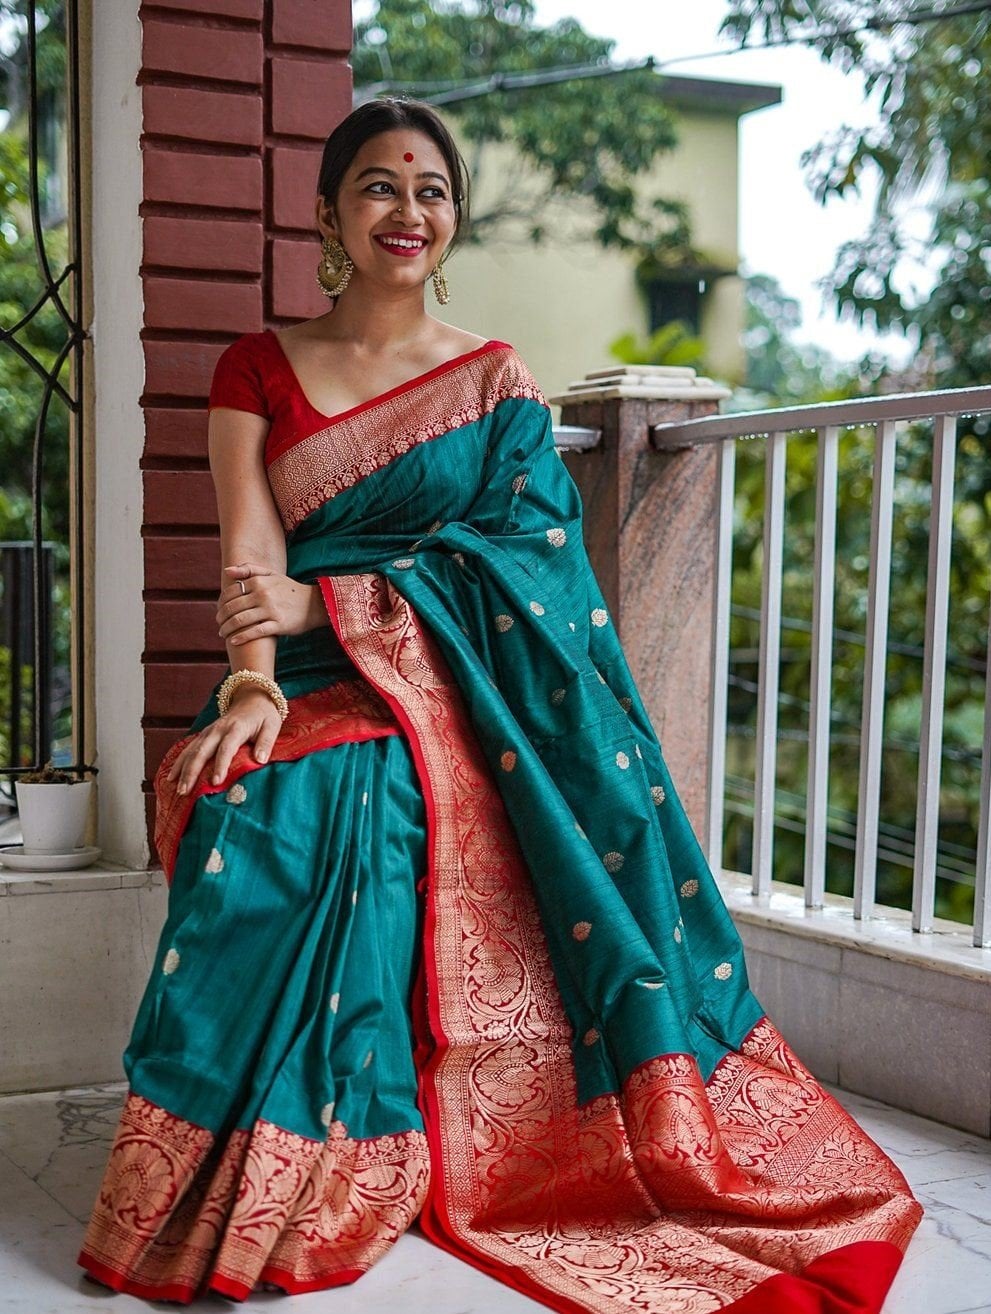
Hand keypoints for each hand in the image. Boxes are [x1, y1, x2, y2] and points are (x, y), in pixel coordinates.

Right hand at [166, 689, 282, 794]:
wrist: (252, 698)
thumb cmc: (263, 716)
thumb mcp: (272, 726)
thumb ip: (266, 743)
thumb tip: (260, 760)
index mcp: (236, 728)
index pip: (226, 748)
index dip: (220, 765)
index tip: (216, 782)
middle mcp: (218, 729)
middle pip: (202, 751)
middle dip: (192, 772)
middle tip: (186, 791)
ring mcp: (208, 732)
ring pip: (191, 750)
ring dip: (182, 769)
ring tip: (177, 788)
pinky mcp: (204, 735)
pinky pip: (188, 749)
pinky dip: (179, 762)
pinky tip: (171, 777)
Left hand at [217, 563, 325, 643]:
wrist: (315, 604)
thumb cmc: (290, 590)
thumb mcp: (272, 574)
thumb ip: (249, 569)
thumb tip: (227, 571)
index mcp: (259, 581)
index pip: (230, 592)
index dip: (220, 603)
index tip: (218, 610)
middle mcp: (263, 594)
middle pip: (233, 607)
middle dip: (221, 617)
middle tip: (218, 624)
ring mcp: (271, 610)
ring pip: (240, 620)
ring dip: (227, 628)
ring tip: (222, 633)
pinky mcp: (279, 624)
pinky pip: (256, 632)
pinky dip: (242, 637)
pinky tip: (233, 641)